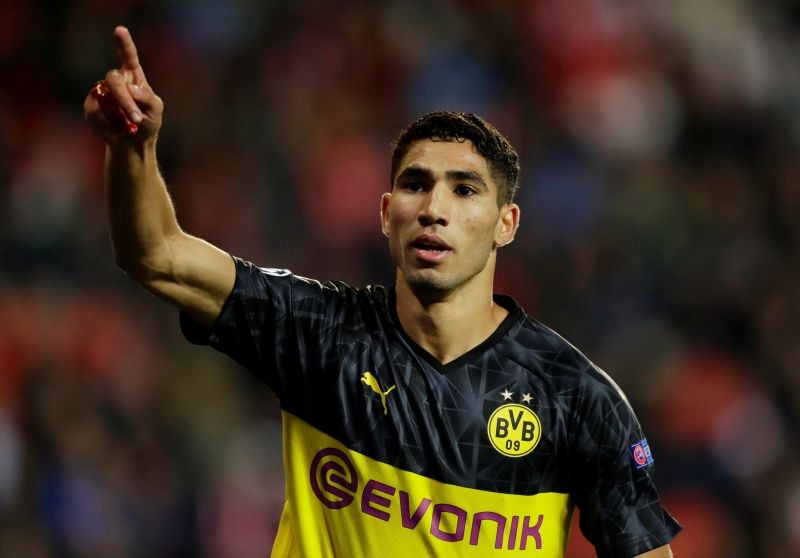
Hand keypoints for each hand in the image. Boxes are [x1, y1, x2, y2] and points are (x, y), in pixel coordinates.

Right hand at [84, 26, 162, 143]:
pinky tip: (116, 128)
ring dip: (119, 114)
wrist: (134, 142)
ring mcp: (101, 92)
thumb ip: (148, 98)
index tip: (120, 30)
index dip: (124, 43)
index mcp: (133, 75)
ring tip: (132, 126)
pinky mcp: (91, 106)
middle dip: (125, 100)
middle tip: (136, 118)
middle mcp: (116, 80)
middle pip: (114, 80)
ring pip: (104, 97)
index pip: (128, 56)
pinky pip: (95, 112)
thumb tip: (131, 89)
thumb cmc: (148, 122)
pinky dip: (108, 123)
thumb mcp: (156, 110)